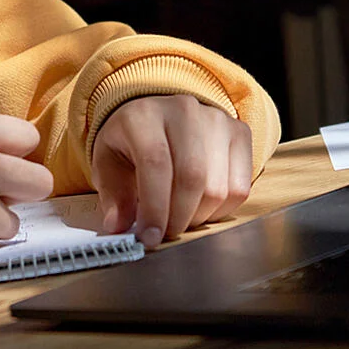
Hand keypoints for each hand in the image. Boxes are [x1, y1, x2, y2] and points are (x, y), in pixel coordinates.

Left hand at [90, 94, 251, 249]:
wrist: (159, 116)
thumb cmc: (132, 142)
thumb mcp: (109, 163)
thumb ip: (113, 196)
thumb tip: (117, 227)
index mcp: (143, 115)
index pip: (156, 163)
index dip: (154, 207)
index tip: (150, 237)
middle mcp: (183, 111)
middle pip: (191, 178)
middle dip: (178, 218)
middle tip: (165, 233)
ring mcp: (216, 120)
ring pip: (217, 188)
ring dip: (198, 217)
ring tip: (179, 218)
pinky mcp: (239, 132)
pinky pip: (239, 188)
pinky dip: (220, 211)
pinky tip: (200, 207)